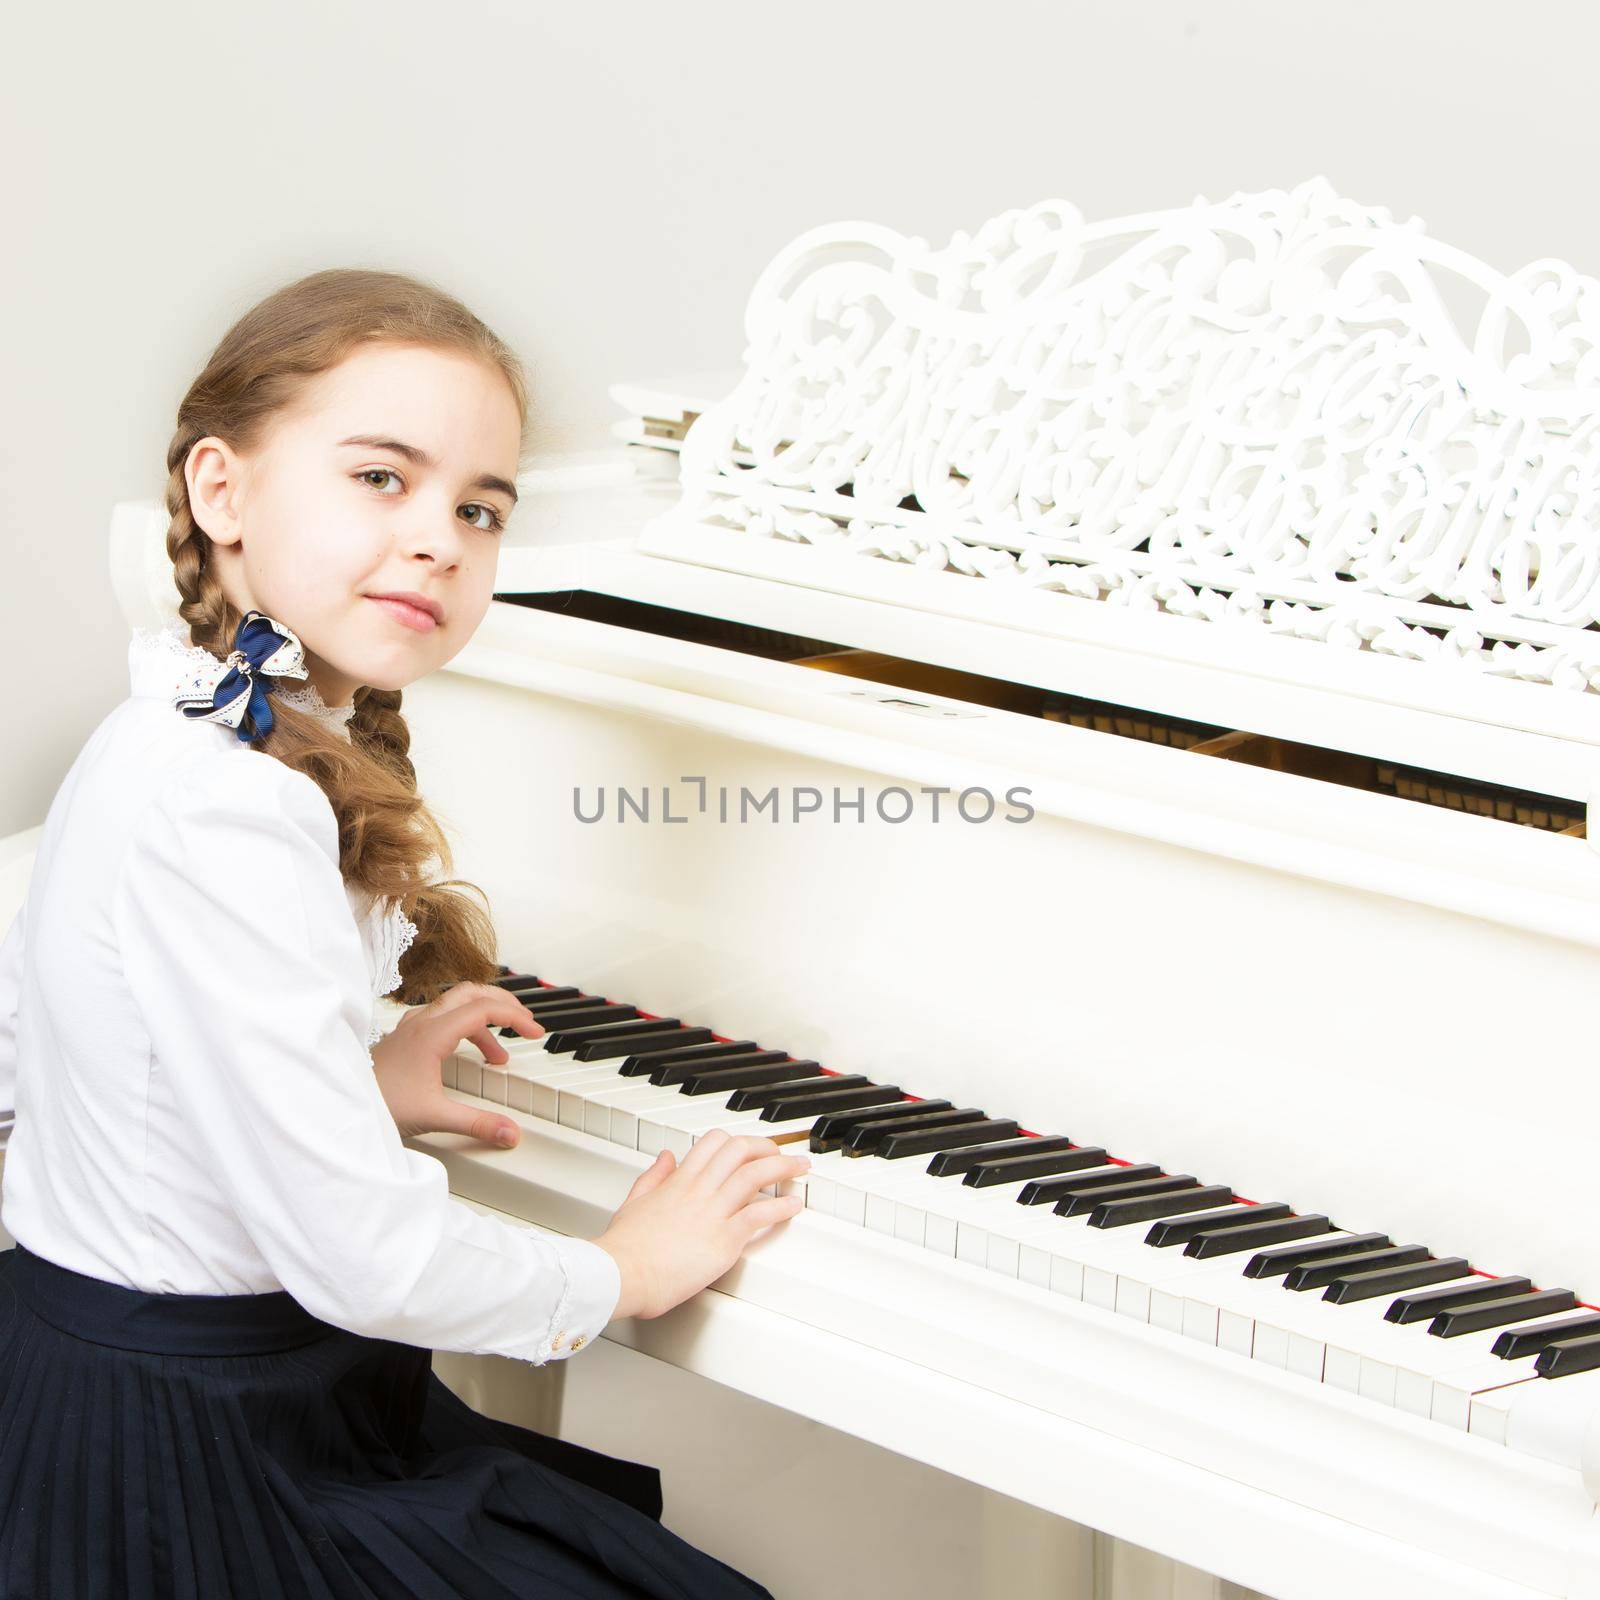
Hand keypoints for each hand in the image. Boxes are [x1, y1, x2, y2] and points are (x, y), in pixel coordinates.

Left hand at [369, 981, 543, 1144]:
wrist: (340, 1106)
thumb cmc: (378, 1105)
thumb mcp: (434, 1117)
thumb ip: (478, 1124)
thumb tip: (510, 1132)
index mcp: (432, 1033)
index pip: (484, 1009)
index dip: (515, 1017)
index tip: (534, 1032)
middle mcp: (421, 1023)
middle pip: (472, 993)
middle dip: (504, 1004)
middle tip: (524, 1024)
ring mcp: (411, 1028)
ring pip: (456, 1004)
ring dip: (483, 1020)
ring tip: (497, 1056)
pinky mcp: (404, 1038)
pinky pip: (441, 1017)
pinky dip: (463, 1027)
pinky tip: (463, 1053)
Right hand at [591, 1127, 809, 1319]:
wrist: (621, 1274)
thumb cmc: (625, 1248)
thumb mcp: (634, 1201)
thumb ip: (654, 1176)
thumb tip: (666, 1156)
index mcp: (679, 1181)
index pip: (714, 1143)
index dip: (738, 1141)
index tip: (751, 1148)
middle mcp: (699, 1190)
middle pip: (740, 1150)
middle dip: (768, 1147)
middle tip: (783, 1155)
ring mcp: (712, 1213)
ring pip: (755, 1174)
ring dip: (784, 1167)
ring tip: (800, 1169)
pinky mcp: (723, 1239)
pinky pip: (759, 1214)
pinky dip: (781, 1207)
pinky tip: (793, 1206)